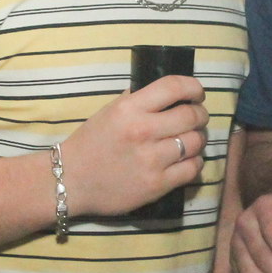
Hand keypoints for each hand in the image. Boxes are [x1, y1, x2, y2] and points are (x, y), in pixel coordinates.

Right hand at [57, 75, 207, 215]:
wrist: (70, 181)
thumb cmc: (90, 143)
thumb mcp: (109, 111)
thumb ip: (137, 100)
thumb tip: (167, 93)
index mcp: (129, 108)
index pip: (174, 87)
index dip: (193, 87)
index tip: (197, 94)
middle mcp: (143, 131)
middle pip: (191, 116)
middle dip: (200, 115)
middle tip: (197, 118)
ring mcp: (151, 160)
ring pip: (195, 142)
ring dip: (199, 139)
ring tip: (192, 140)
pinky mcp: (157, 185)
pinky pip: (192, 169)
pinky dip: (195, 162)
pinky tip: (187, 160)